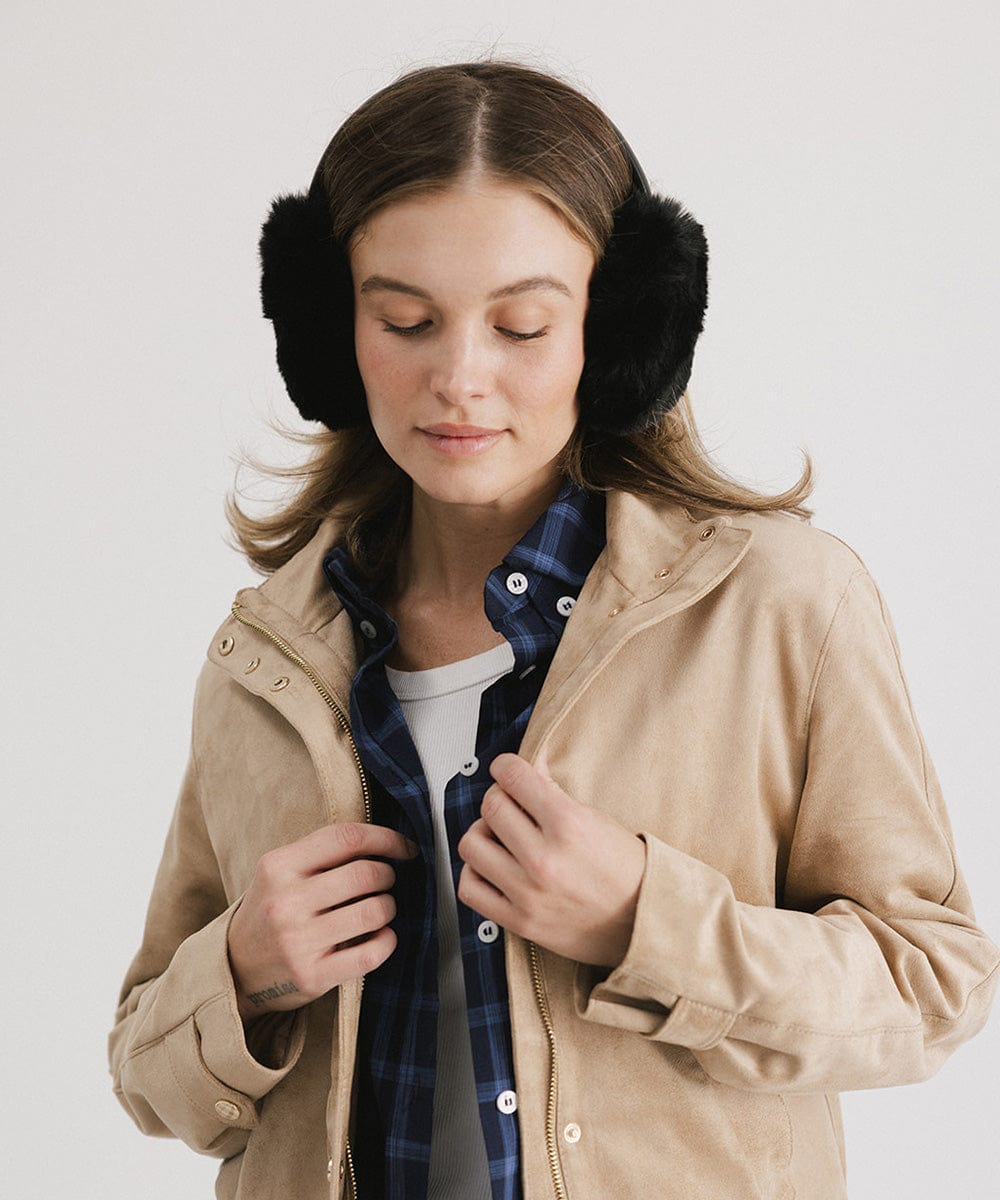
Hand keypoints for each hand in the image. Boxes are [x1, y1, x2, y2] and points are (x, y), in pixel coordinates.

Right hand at [227, 822, 417, 1023]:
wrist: (234, 968)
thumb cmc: (271, 911)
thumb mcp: (281, 872)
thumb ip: (322, 855)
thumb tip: (385, 842)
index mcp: (278, 866)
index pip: (345, 838)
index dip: (385, 838)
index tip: (404, 847)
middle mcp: (285, 902)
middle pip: (365, 874)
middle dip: (388, 875)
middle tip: (386, 881)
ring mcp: (297, 941)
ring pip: (373, 911)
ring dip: (388, 907)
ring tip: (380, 908)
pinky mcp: (312, 976)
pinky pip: (370, 953)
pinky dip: (387, 941)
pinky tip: (382, 936)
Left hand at [457, 753, 645, 967]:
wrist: (646, 923)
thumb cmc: (627, 870)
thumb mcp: (597, 819)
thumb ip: (554, 792)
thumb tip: (527, 764)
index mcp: (568, 825)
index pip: (513, 778)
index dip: (505, 767)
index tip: (506, 770)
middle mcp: (544, 859)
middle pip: (490, 807)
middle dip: (498, 798)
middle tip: (511, 805)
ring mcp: (528, 893)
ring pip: (472, 844)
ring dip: (483, 834)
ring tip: (501, 838)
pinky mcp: (519, 921)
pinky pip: (469, 889)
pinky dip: (475, 873)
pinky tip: (493, 867)